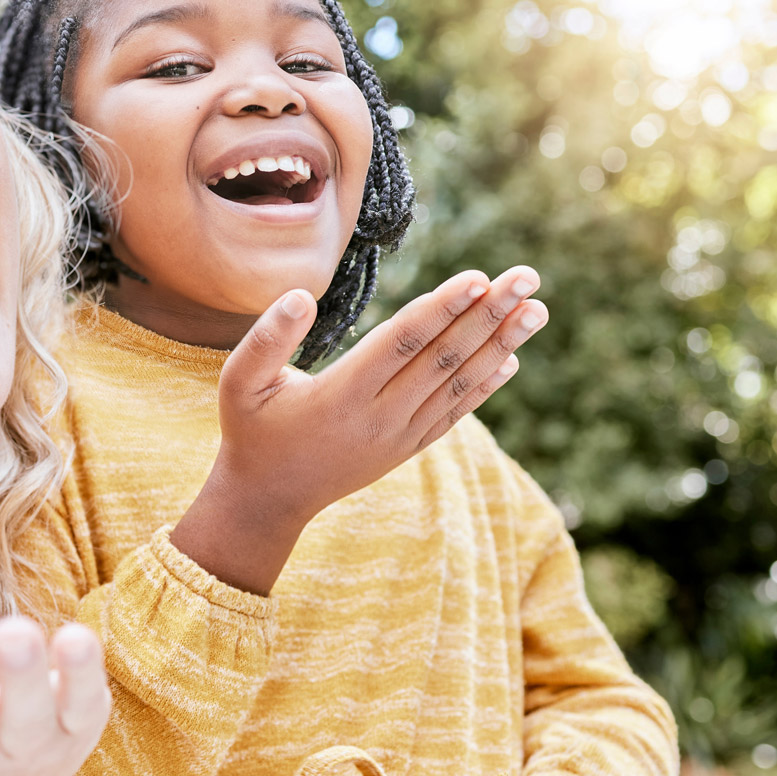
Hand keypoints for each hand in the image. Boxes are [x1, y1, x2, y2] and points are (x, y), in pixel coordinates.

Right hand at [171, 266, 546, 594]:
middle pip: (444, 358)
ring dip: (500, 344)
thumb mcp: (239, 384)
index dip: (442, 308)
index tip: (480, 278)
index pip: (403, 343)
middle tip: (528, 276)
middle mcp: (381, 417)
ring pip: (458, 383)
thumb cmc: (251, 430)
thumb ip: (266, 339)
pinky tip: (511, 359)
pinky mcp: (406, 447)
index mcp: (343, 396)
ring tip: (537, 308)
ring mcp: (399, 436)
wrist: (268, 499)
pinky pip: (454, 412)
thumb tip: (300, 295)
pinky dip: (485, 385)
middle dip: (489, 315)